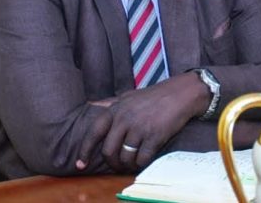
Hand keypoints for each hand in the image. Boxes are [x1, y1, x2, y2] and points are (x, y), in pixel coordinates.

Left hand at [77, 72, 209, 171]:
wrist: (180, 94)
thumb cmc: (153, 96)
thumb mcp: (128, 95)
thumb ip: (110, 102)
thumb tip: (91, 104)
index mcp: (115, 109)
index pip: (93, 133)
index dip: (84, 151)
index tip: (79, 164)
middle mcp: (124, 119)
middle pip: (108, 151)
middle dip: (111, 163)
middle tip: (117, 165)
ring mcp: (139, 128)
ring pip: (125, 158)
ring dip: (127, 165)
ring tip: (132, 162)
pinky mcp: (154, 136)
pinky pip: (142, 159)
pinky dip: (141, 163)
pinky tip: (144, 158)